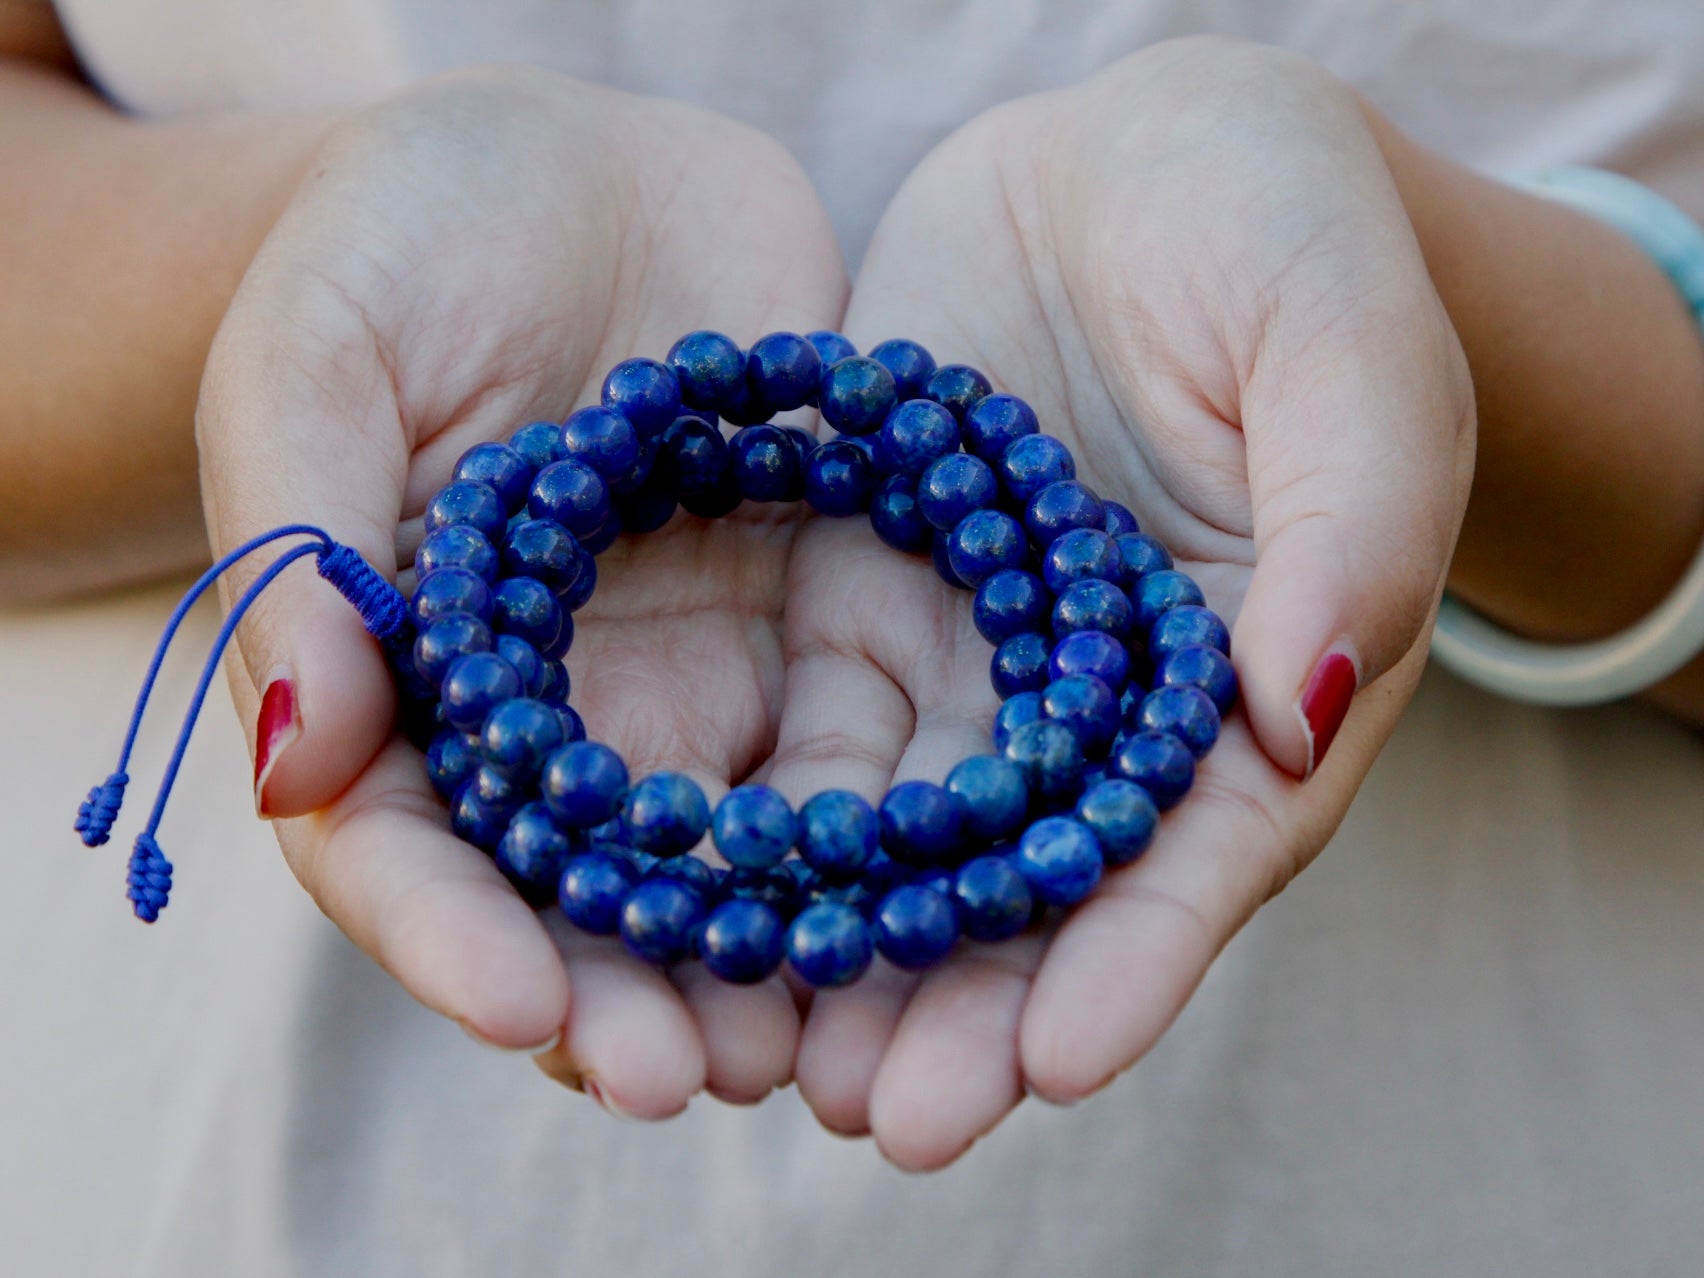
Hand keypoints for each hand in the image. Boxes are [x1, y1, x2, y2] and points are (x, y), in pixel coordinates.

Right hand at [197, 68, 846, 1114]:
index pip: (407, 844)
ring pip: (727, 860)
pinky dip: (886, 838)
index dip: (452, 934)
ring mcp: (687, 682)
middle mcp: (552, 716)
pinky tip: (938, 894)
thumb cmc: (408, 240)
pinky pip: (850, 755)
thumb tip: (293, 757)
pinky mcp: (810, 633)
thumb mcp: (322, 354)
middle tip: (695, 1075)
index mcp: (407, 681)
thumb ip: (302, 550)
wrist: (583, 162)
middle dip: (630, 994)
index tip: (526, 1004)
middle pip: (578, 893)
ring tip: (826, 1044)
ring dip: (773, 959)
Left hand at [774, 37, 1473, 1167]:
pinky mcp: (865, 609)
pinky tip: (687, 897)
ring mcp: (977, 665)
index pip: (1202, 847)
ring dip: (840, 950)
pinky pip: (806, 735)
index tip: (1057, 1058)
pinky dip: (755, 825)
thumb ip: (1355, 516)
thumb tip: (1304, 701)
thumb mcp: (1346, 344)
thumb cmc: (1281, 231)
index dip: (1136, 955)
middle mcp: (1105, 708)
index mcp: (1251, 678)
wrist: (1132, 159)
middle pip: (1039, 882)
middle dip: (967, 1002)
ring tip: (771, 1061)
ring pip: (906, 839)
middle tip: (892, 1116)